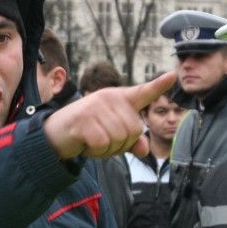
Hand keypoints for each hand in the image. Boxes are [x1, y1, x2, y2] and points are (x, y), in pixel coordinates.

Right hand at [44, 72, 175, 159]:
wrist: (54, 136)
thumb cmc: (87, 133)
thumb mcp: (112, 137)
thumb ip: (131, 142)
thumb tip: (146, 150)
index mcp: (119, 99)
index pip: (142, 92)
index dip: (158, 86)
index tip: (173, 76)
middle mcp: (108, 98)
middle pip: (135, 130)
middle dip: (121, 145)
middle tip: (102, 140)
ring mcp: (95, 107)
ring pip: (119, 139)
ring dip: (107, 149)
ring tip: (92, 141)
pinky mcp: (84, 120)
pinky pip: (103, 144)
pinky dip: (96, 151)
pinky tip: (85, 143)